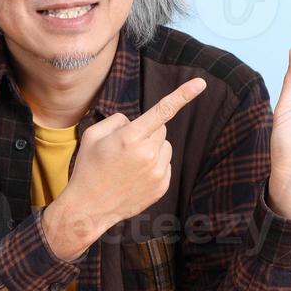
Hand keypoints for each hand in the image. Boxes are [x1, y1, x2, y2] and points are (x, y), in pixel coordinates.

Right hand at [42, 77, 207, 260]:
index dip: (183, 95)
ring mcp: (157, 173)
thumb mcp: (93, 135)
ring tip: (130, 164)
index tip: (201, 83)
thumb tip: (135, 121)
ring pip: (165, 147)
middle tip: (126, 147)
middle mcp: (148, 154)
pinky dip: (154, 166)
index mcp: (130, 138)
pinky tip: (135, 176)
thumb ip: (118, 120)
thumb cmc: (88, 168)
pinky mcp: (162, 187)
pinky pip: (165, 165)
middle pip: (161, 129)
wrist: (89, 208)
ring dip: (152, 149)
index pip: (162, 111)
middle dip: (147, 132)